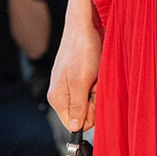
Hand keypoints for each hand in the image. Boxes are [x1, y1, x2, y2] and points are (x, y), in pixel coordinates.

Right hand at [49, 13, 101, 132]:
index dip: (89, 116)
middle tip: (94, 83)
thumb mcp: (81, 81)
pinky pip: (93, 90)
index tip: (92, 97)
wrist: (84, 26)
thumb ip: (77, 106)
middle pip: (84, 114)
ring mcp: (71, 86)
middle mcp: (63, 95)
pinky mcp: (80, 79)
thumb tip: (74, 129)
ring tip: (95, 74)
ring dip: (98, 91)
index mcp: (57, 99)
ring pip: (90, 102)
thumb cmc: (82, 51)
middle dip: (94, 102)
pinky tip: (96, 71)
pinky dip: (99, 83)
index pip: (75, 125)